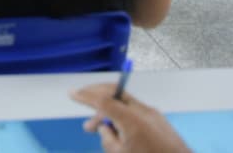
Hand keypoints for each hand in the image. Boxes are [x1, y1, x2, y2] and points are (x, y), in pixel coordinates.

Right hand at [70, 84, 189, 152]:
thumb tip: (104, 128)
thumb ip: (107, 139)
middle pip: (114, 96)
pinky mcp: (160, 122)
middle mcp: (143, 111)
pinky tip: (122, 135)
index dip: (85, 96)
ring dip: (111, 115)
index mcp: (131, 120)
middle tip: (88, 127)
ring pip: (125, 105)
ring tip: (106, 136)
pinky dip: (124, 118)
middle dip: (97, 106)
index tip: (72, 93)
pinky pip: (136, 113)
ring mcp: (153, 115)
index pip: (103, 100)